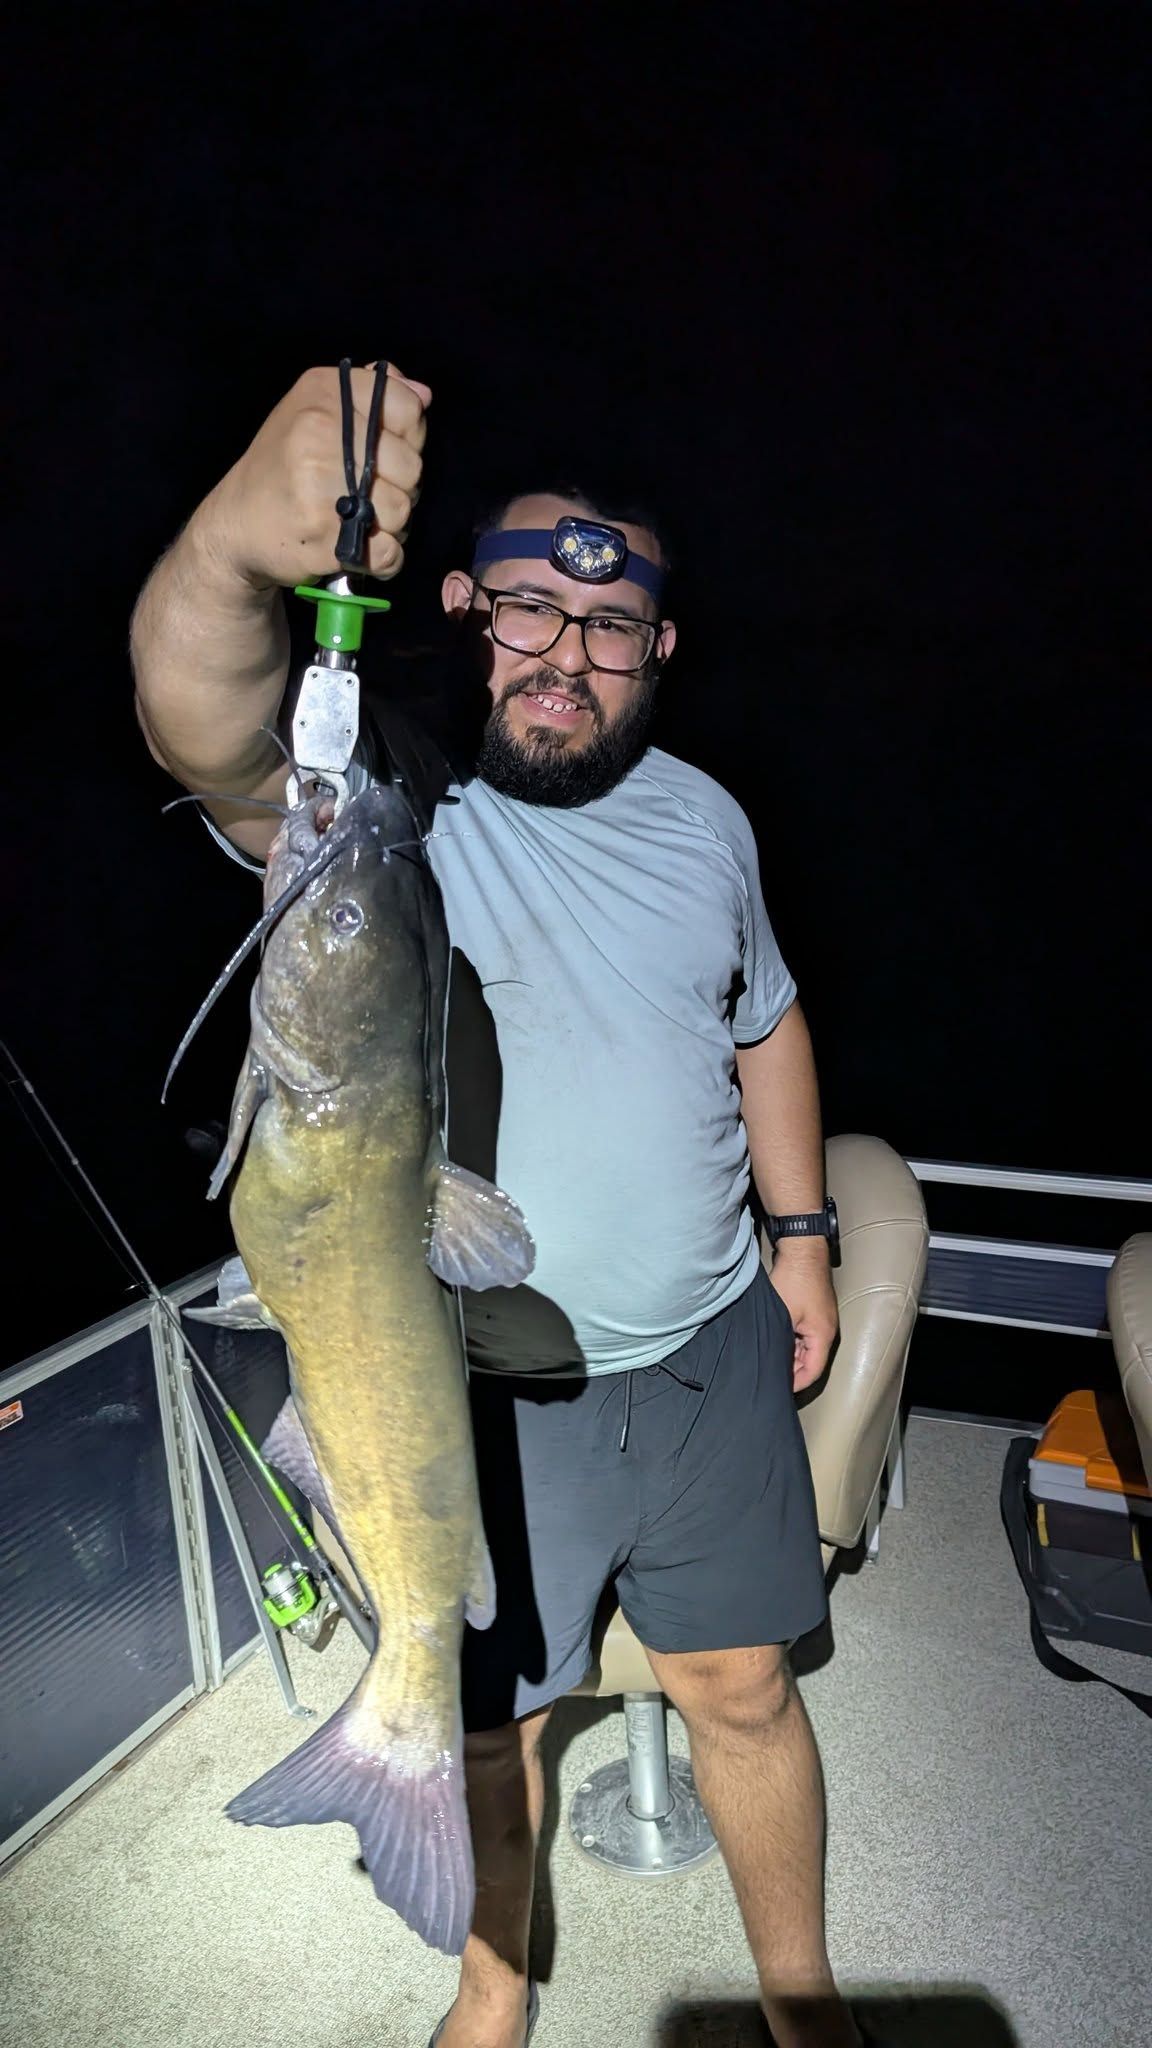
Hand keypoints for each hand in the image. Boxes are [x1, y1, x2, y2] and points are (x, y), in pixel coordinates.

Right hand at [199, 363, 431, 590]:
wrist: (235, 524)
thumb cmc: (284, 466)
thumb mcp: (315, 412)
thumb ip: (373, 397)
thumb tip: (424, 395)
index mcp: (324, 393)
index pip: (408, 409)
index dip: (410, 438)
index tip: (387, 453)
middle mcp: (320, 431)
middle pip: (411, 467)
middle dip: (400, 488)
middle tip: (370, 495)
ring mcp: (320, 484)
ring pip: (402, 511)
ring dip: (391, 525)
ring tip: (361, 521)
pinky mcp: (323, 535)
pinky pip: (389, 552)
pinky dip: (384, 559)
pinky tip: (362, 549)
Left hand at [769, 1243, 838, 1391]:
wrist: (801, 1248)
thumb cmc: (793, 1279)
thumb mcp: (782, 1316)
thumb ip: (780, 1342)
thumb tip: (772, 1362)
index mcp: (823, 1335)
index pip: (813, 1371)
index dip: (797, 1383)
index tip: (780, 1389)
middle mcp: (827, 1329)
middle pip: (811, 1360)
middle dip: (792, 1369)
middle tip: (770, 1373)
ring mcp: (823, 1318)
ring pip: (807, 1346)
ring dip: (790, 1353)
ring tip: (770, 1356)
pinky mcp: (816, 1309)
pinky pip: (805, 1333)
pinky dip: (791, 1339)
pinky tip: (775, 1337)